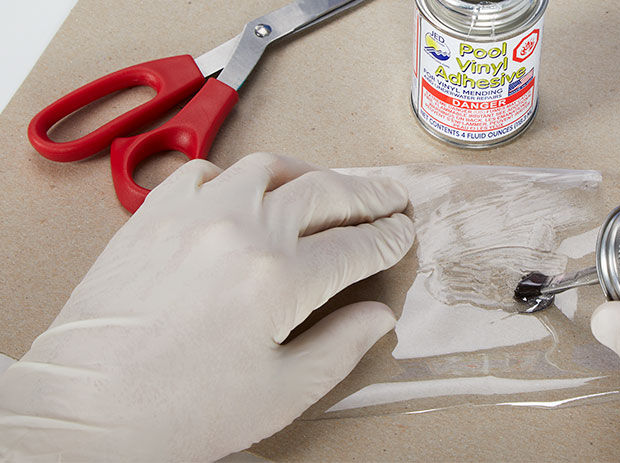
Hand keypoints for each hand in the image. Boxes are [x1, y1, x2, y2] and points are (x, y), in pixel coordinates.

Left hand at [0, 153, 414, 460]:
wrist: (87, 408)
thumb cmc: (179, 411)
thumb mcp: (281, 393)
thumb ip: (340, 346)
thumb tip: (378, 316)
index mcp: (280, 279)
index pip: (355, 246)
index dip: (388, 239)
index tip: (402, 233)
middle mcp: (241, 231)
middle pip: (323, 193)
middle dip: (367, 194)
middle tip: (389, 196)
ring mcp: (193, 215)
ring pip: (267, 167)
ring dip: (308, 174)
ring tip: (327, 186)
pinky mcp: (153, 216)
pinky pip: (203, 172)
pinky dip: (236, 175)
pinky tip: (246, 193)